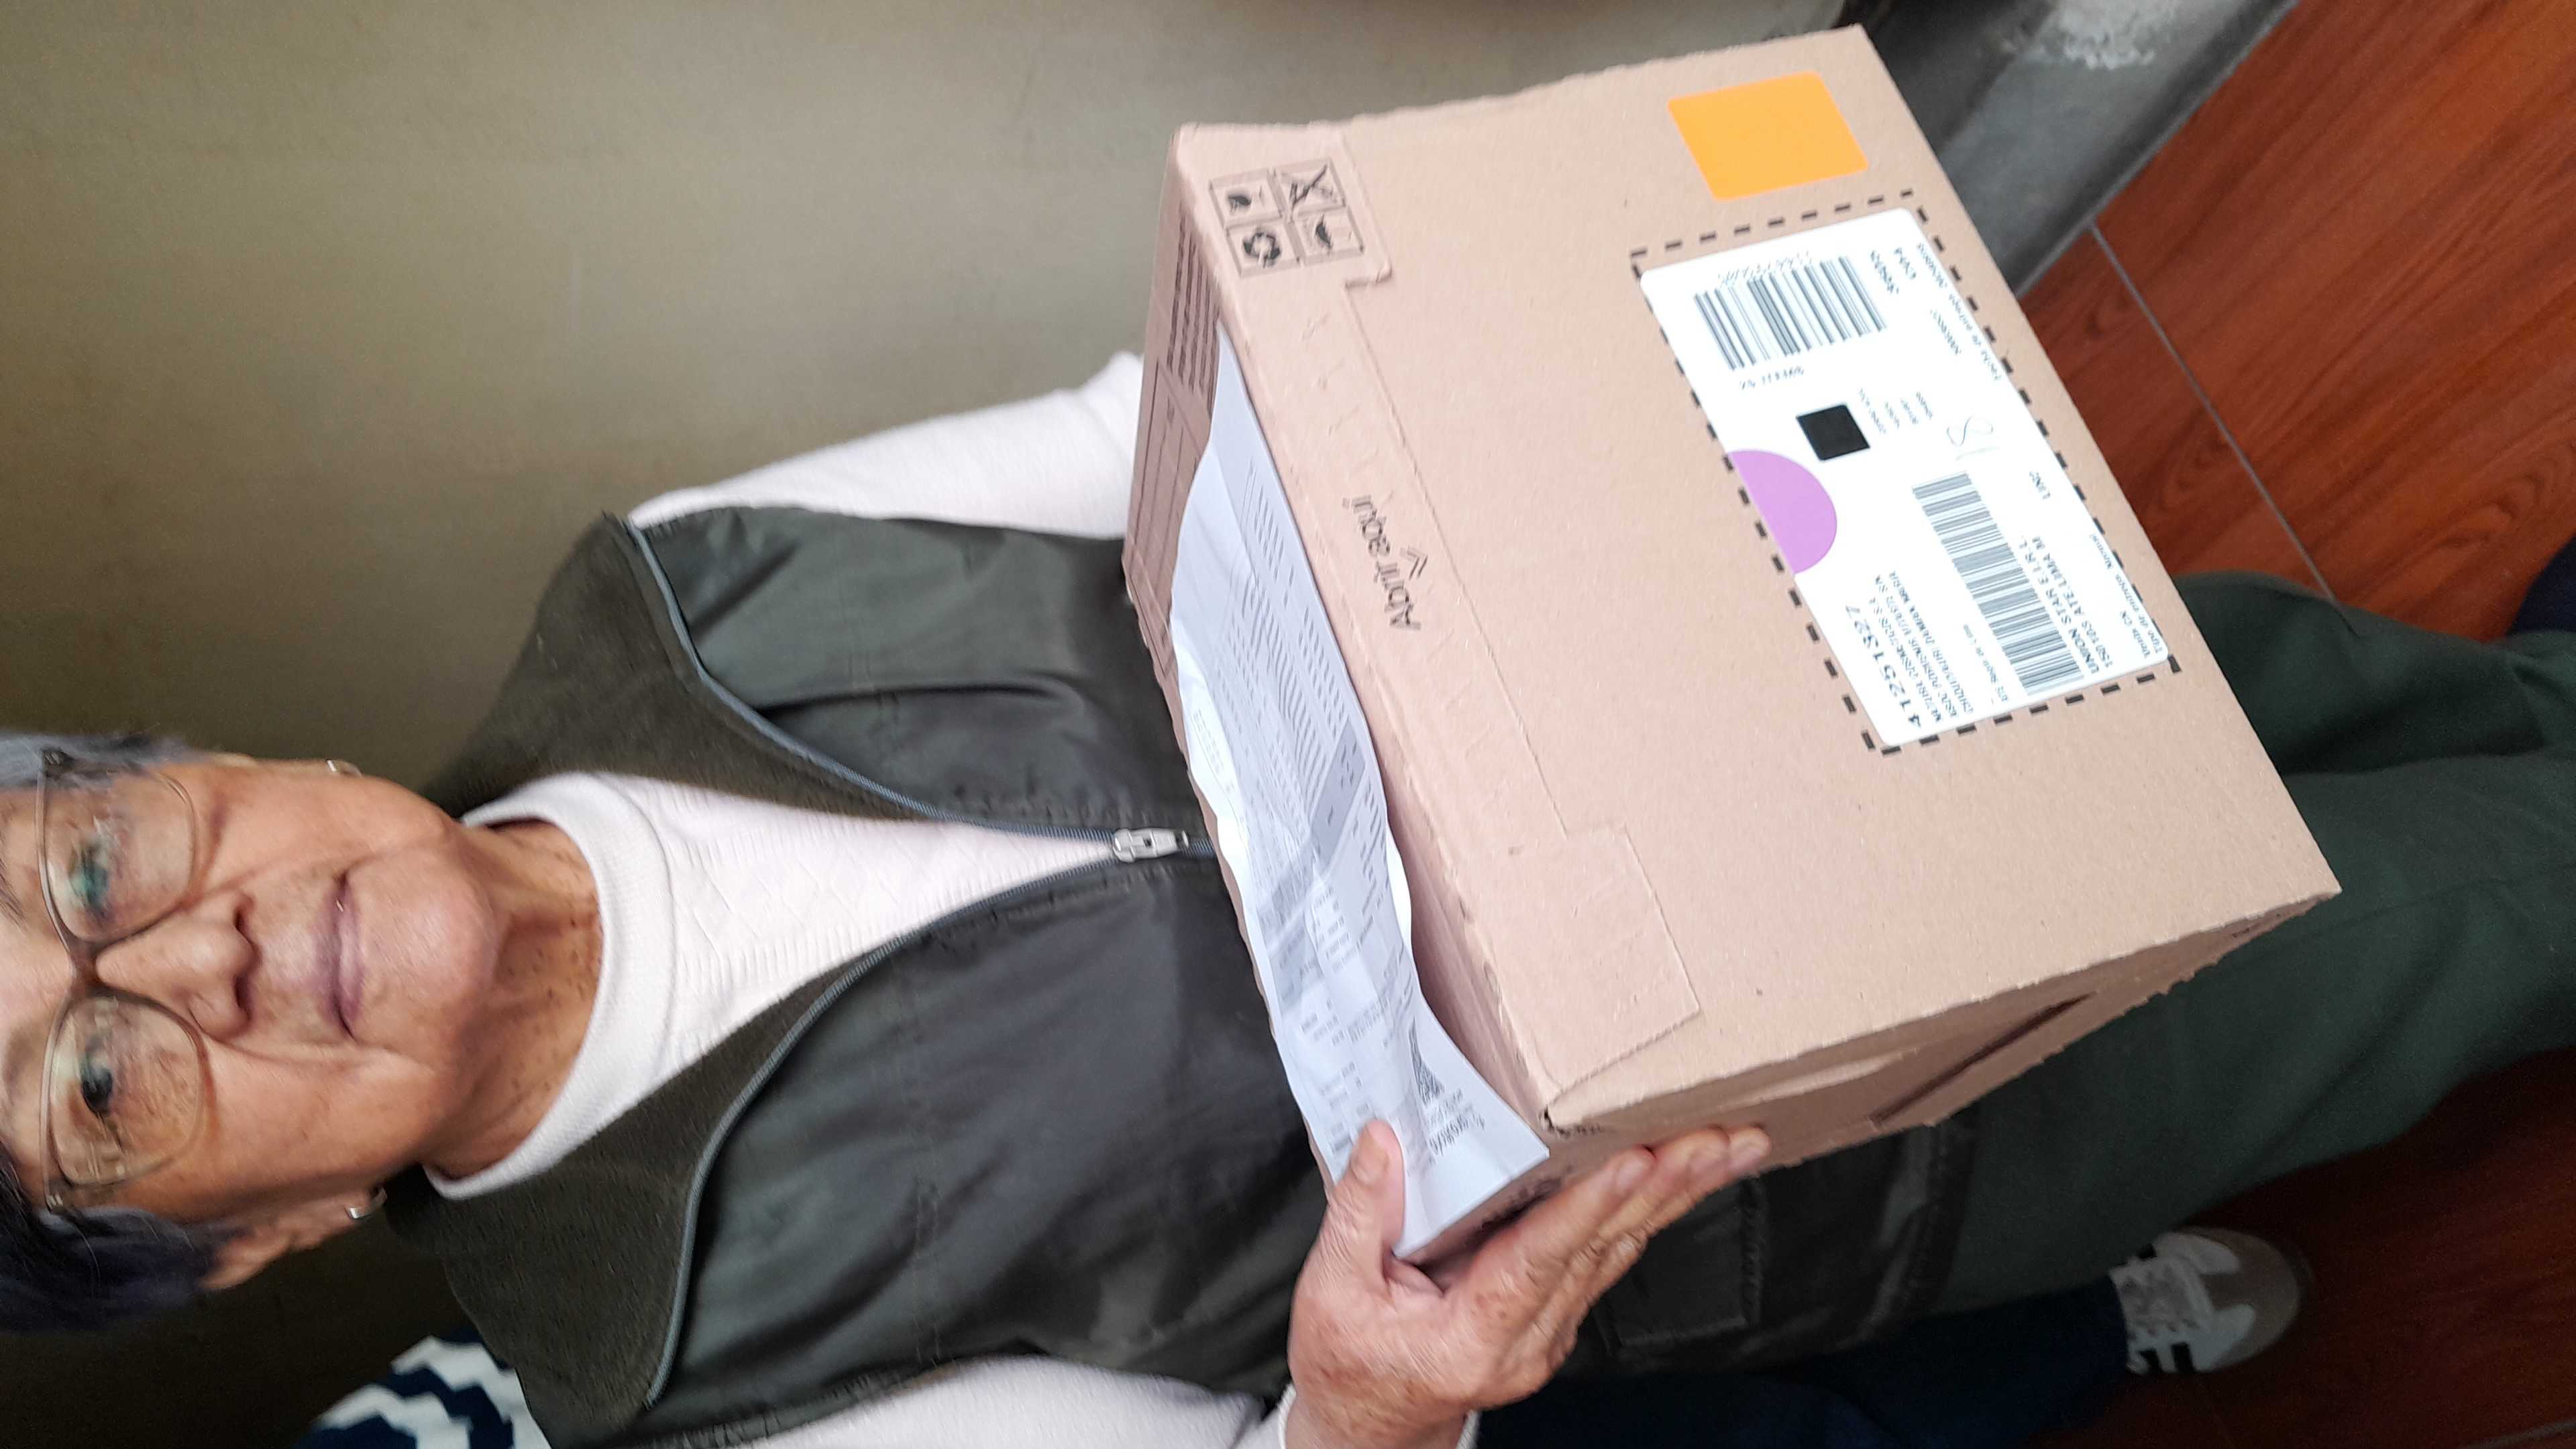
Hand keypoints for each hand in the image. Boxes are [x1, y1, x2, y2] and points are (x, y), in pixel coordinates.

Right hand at [1282, 1121, 1769, 1448]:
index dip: (1588, 1209)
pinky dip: (1649, 1211)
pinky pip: (1608, 1256)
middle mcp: (1527, 1340)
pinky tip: (1683, 1177)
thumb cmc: (1347, 1361)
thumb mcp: (1330, 1291)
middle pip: (1604, 1253)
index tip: (1637, 1161)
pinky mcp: (1555, 1315)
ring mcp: (1549, 1332)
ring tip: (1729, 1145)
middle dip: (1666, 1190)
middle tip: (1721, 1138)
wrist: (1369, 1427)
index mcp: (1471, 1340)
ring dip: (1677, 1196)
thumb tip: (1384, 1138)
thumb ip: (1357, 1214)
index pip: (1540, 1264)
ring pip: (1620, 1252)